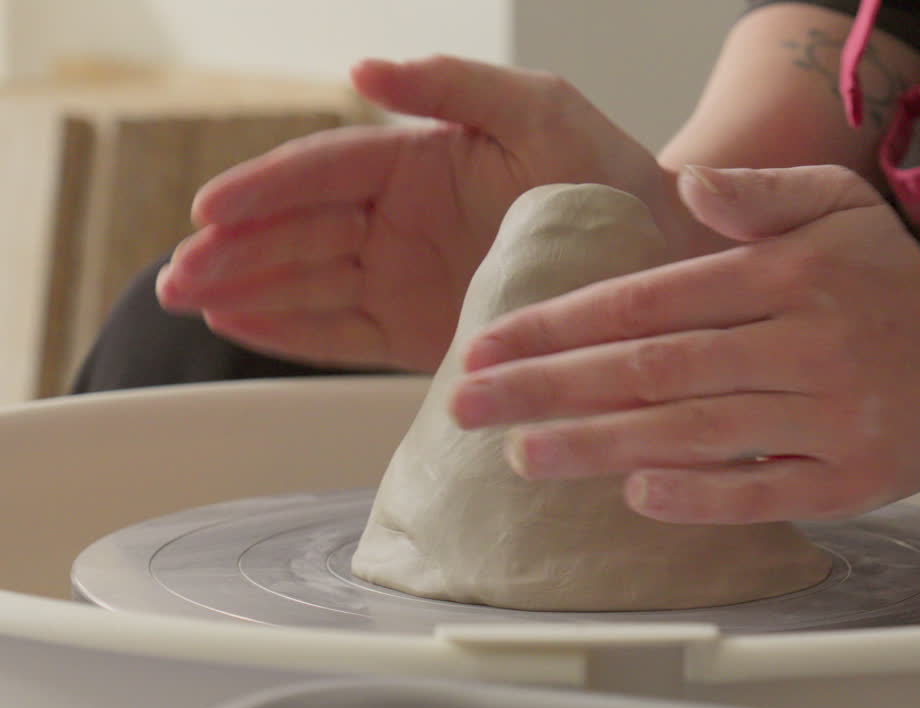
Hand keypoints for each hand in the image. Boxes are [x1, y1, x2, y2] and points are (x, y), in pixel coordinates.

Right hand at [157, 56, 681, 370]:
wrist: (652, 247)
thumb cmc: (599, 168)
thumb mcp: (537, 107)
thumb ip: (453, 84)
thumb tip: (363, 71)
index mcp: (416, 158)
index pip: (324, 171)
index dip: (265, 189)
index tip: (211, 209)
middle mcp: (397, 218)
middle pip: (300, 231)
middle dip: (235, 250)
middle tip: (176, 274)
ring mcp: (402, 276)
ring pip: (309, 282)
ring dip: (246, 290)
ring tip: (186, 298)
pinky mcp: (418, 330)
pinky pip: (345, 333)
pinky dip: (293, 332)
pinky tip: (239, 325)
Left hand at [450, 165, 919, 523]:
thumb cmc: (892, 279)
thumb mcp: (836, 204)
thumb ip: (756, 193)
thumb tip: (682, 181)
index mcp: (786, 275)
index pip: (650, 300)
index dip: (561, 323)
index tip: (491, 344)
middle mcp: (805, 345)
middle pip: (654, 371)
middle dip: (550, 388)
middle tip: (470, 404)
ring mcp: (830, 419)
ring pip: (694, 435)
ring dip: (598, 446)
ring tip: (522, 454)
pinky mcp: (852, 482)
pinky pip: (761, 494)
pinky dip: (695, 497)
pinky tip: (630, 494)